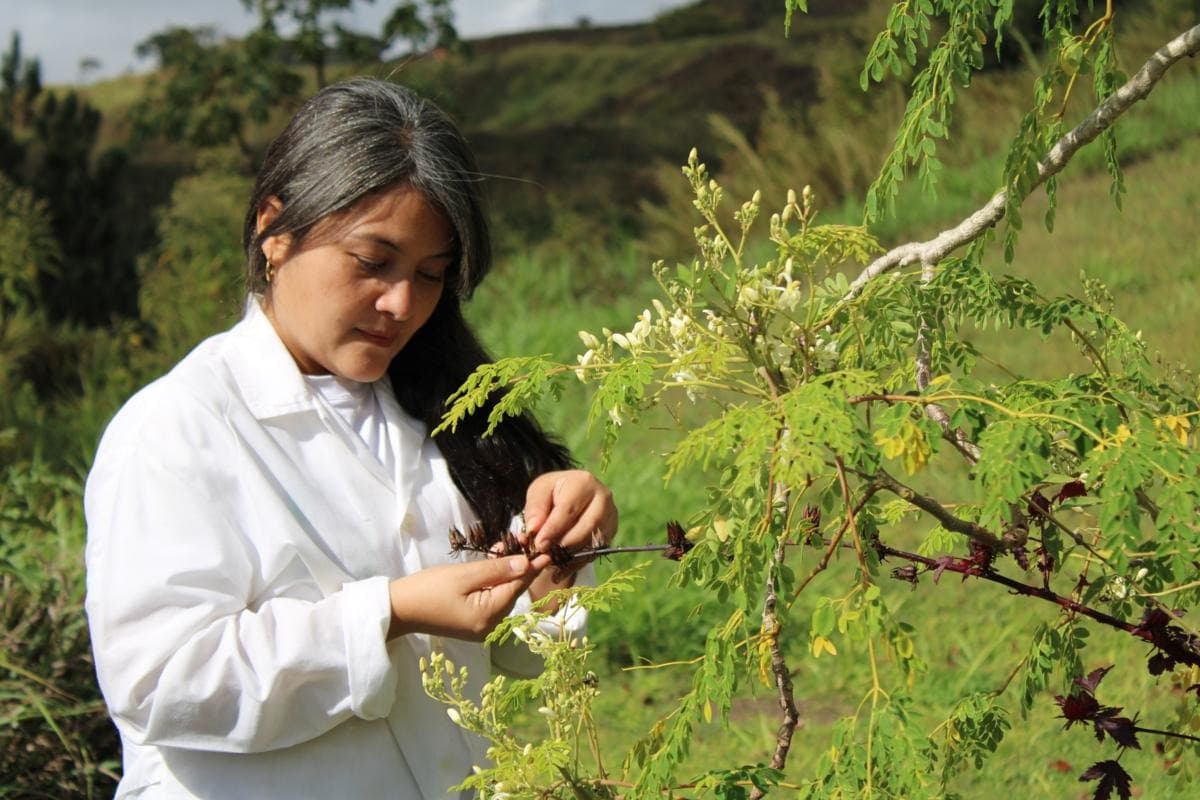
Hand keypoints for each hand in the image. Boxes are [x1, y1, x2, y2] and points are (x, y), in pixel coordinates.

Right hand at [387, 554, 548, 640]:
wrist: (398, 609)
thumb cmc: (428, 589)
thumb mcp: (464, 575)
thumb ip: (496, 569)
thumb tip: (526, 563)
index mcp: (490, 616)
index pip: (518, 587)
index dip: (533, 567)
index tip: (547, 550)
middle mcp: (490, 626)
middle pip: (512, 591)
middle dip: (519, 566)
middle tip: (526, 540)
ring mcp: (481, 626)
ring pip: (502, 593)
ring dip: (506, 571)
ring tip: (510, 545)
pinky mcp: (472, 621)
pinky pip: (490, 598)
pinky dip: (493, 581)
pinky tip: (494, 561)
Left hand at [522, 470, 618, 600]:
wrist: (572, 495)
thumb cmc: (553, 493)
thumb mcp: (539, 492)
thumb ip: (535, 509)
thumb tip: (535, 529)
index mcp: (584, 483)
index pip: (569, 510)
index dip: (553, 529)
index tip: (539, 544)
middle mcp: (603, 498)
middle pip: (586, 527)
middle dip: (564, 545)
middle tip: (545, 556)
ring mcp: (611, 516)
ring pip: (593, 543)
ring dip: (570, 556)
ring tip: (551, 564)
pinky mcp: (611, 532)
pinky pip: (595, 553)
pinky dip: (577, 564)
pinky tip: (560, 571)